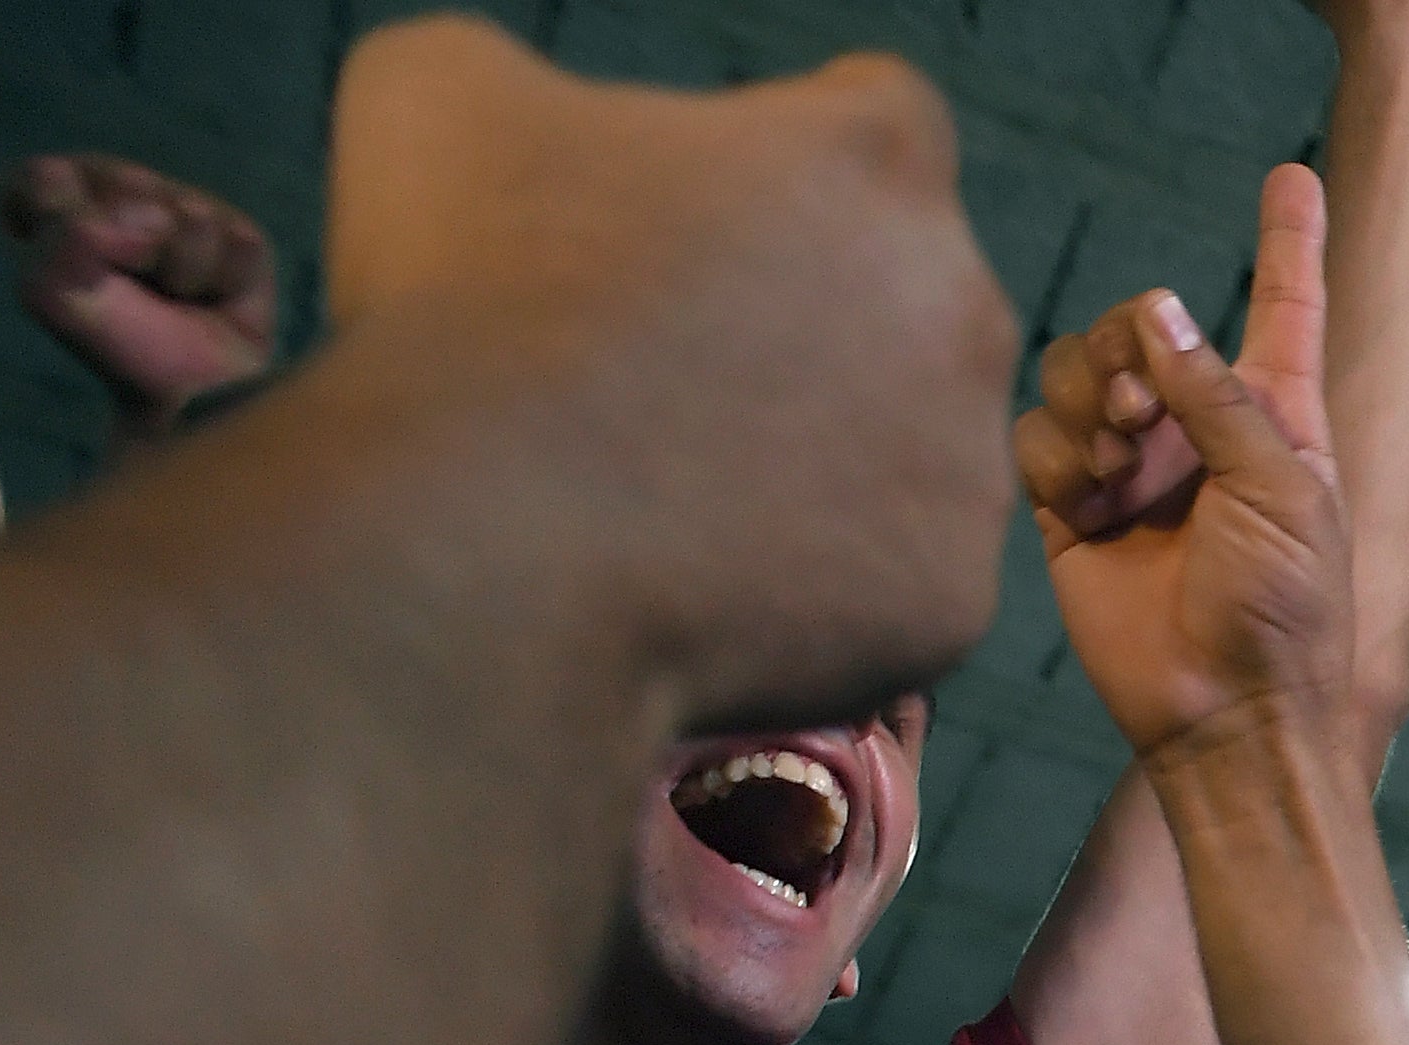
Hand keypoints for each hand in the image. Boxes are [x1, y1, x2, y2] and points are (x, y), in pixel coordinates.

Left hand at [1, 154, 274, 429]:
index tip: (72, 267)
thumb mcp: (53, 293)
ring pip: (186, 210)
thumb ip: (67, 232)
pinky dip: (226, 280)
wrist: (197, 392)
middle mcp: (122, 198)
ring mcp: (184, 210)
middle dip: (128, 240)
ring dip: (182, 269)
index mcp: (61, 206)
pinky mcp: (240, 234)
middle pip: (120, 178)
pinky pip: (236, 236)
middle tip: (135, 282)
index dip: (58, 217)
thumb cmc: (121, 344)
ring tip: (181, 298)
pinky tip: (220, 301)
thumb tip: (156, 216)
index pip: (44, 175)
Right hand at [320, 20, 1017, 733]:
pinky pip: (895, 583)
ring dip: (826, 458)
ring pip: (912, 451)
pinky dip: (820, 586)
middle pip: (907, 296)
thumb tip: (539, 131)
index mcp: (873, 157)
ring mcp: (969, 462)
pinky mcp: (952, 598)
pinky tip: (713, 579)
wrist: (487, 542)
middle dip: (813, 318)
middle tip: (682, 365)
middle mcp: (962, 303)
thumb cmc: (461, 297)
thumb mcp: (439, 97)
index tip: (711, 214)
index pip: (874, 117)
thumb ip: (523, 82)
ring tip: (682, 485)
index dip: (784, 157)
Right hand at [1016, 166, 1352, 763]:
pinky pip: (1038, 441)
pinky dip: (1057, 458)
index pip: (1284, 309)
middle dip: (1130, 350)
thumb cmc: (1283, 613)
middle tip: (1143, 412)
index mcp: (1276, 420)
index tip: (1290, 177)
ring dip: (1090, 401)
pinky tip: (1087, 502)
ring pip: (1077, 373)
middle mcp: (1202, 434)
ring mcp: (1134, 471)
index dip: (1289, 243)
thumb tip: (1159, 310)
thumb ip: (1220, 394)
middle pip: (1141, 330)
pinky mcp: (1073, 514)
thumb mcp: (1281, 489)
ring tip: (1118, 464)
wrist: (1226, 717)